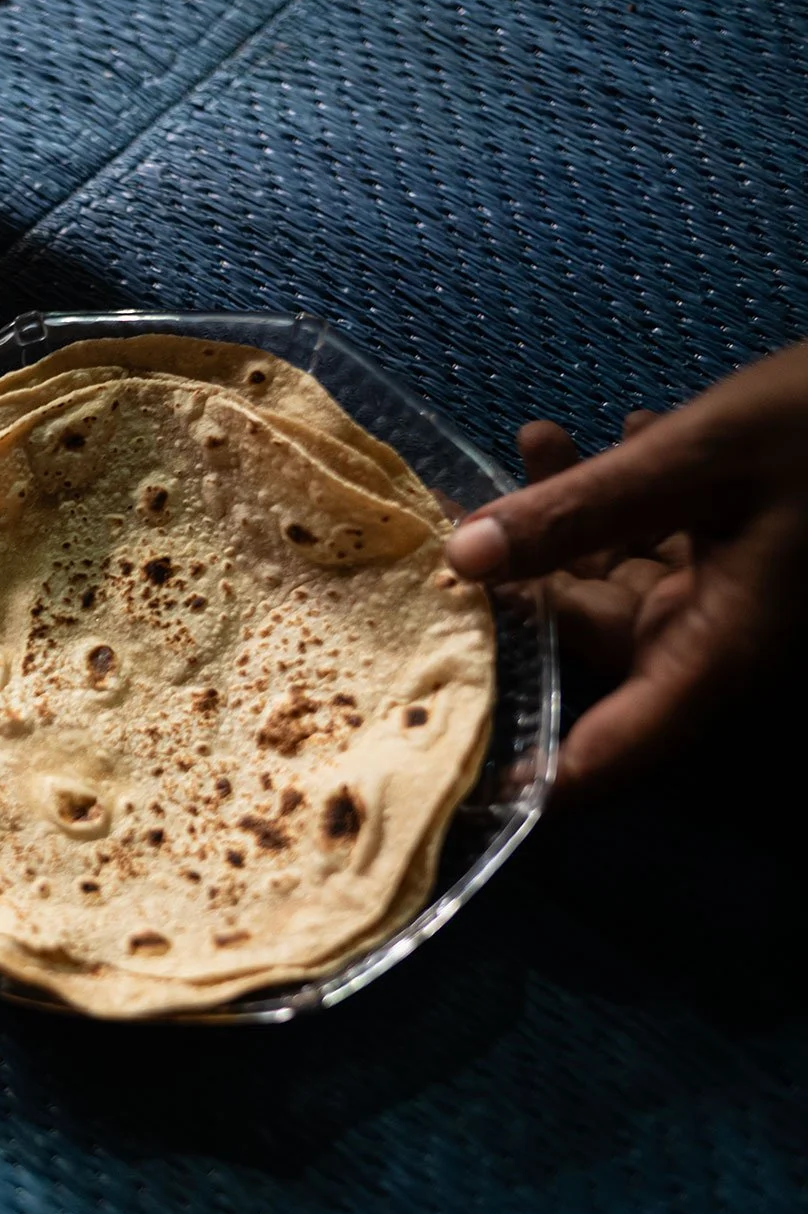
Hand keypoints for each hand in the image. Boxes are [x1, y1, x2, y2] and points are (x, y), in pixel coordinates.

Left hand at [444, 342, 807, 796]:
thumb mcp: (701, 457)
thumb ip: (582, 509)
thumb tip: (464, 557)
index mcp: (722, 650)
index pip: (615, 749)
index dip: (539, 779)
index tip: (466, 783)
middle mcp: (725, 641)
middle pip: (592, 640)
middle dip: (530, 575)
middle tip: (476, 504)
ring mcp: (738, 599)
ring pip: (620, 580)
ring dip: (573, 516)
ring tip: (541, 437)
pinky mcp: (750, 555)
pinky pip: (665, 545)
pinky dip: (626, 500)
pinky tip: (620, 431)